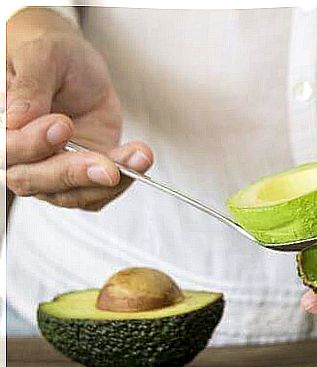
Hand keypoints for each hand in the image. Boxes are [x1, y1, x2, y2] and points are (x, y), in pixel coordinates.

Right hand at [5, 10, 152, 210]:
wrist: (78, 68)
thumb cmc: (53, 59)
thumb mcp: (44, 57)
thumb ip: (30, 86)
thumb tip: (17, 118)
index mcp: (2, 128)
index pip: (6, 150)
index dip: (32, 144)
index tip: (62, 125)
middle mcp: (22, 158)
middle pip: (35, 181)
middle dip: (72, 173)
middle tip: (107, 165)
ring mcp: (52, 171)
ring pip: (71, 194)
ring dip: (105, 182)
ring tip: (136, 159)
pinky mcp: (84, 176)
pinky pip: (98, 194)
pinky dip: (122, 181)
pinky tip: (139, 159)